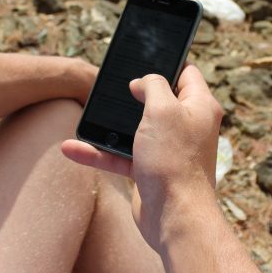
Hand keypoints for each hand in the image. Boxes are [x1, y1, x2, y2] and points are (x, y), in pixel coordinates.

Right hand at [62, 64, 222, 249]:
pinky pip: (122, 156)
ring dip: (110, 126)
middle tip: (112, 85)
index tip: (145, 55)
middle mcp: (187, 126)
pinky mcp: (151, 171)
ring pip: (135, 130)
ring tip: (86, 115)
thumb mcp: (162, 109)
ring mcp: (169, 149)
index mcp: (199, 106)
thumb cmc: (174, 160)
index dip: (167, 62)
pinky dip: (99, 152)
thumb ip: (152, 85)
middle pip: (159, 100)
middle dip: (134, 94)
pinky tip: (72, 149)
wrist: (174, 217)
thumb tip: (142, 82)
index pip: (187, 73)